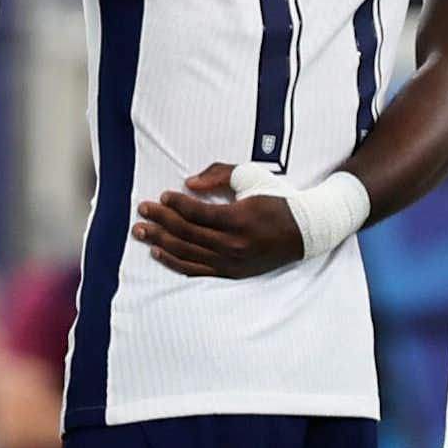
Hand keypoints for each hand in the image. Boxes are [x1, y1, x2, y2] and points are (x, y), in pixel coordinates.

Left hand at [133, 162, 306, 277]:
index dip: (175, 204)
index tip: (163, 195)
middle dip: (159, 220)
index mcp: (240, 219)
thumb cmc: (278, 199)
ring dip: (159, 241)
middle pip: (186, 233)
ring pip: (186, 253)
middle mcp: (233, 244)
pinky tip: (158, 253)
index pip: (196, 213)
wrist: (306, 231)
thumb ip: (219, 174)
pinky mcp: (232, 272)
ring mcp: (232, 262)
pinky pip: (196, 270)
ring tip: (140, 231)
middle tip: (142, 210)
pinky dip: (174, 262)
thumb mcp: (252, 176)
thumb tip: (190, 184)